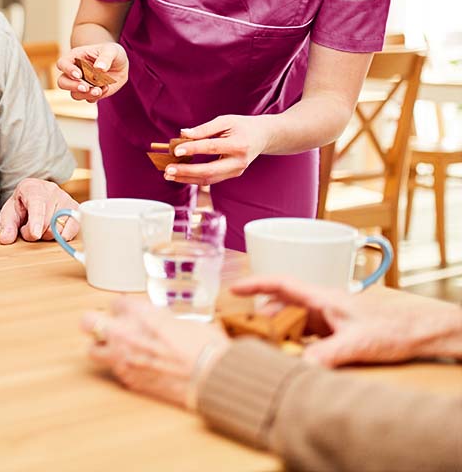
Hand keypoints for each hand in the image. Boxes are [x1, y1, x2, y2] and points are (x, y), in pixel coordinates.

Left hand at [0, 178, 79, 243]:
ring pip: (60, 228)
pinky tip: (56, 231)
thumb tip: (6, 238)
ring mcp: (66, 198)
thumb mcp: (10, 213)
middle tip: (29, 228)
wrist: (35, 195)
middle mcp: (51, 190)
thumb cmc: (22, 205)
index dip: (36, 221)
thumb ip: (7, 226)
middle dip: (36, 233)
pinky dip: (64, 235)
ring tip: (42, 227)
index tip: (35, 234)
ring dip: (49, 235)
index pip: (37, 205)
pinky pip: (74, 228)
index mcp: (32, 188)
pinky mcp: (75, 209)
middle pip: (47, 222)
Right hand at [56, 43, 127, 101]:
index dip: (68, 70)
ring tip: (98, 90)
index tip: (79, 75)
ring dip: (86, 94)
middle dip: (72, 86)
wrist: (121, 66)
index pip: (62, 63)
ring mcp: (82, 84)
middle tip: (85, 87)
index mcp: (75, 57)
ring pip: (74, 94)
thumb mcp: (112, 50)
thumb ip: (106, 58)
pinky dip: (97, 96)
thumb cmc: (113, 53)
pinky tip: (106, 88)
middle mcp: (75, 72)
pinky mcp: (90, 93)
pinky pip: (89, 99)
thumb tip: (99, 68)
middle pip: (62, 82)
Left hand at [81, 297, 228, 408]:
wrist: (211, 377)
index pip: (115, 303)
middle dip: (96, 323)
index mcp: (138, 312)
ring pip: (93, 349)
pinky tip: (138, 368)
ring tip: (116, 350)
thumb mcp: (182, 320)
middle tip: (108, 327)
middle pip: (89, 321)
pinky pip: (114, 371)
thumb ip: (160, 318)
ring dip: (103, 348)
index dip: (124, 309)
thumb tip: (159, 321)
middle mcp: (124, 332)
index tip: (130, 313)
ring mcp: (122, 358)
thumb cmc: (205, 346)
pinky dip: (123, 368)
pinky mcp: (128, 380)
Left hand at [163, 114, 270, 185]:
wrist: (263, 137)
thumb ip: (204, 129)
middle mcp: (239, 162)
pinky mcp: (232, 175)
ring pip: (208, 179)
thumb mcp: (225, 121)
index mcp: (239, 145)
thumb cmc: (242, 126)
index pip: (212, 148)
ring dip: (186, 178)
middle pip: (209, 171)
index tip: (176, 149)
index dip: (193, 149)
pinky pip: (211, 180)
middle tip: (168, 169)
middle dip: (186, 172)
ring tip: (168, 175)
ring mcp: (236, 171)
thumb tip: (183, 133)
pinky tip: (179, 175)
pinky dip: (193, 178)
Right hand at [231, 276, 461, 366]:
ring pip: (291, 321)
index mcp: (322, 297)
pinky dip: (293, 343)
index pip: (281, 284)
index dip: (255, 284)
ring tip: (265, 348)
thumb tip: (300, 367)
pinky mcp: (333, 331)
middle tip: (246, 335)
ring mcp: (326, 318)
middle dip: (262, 319)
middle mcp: (321, 304)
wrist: (417, 334)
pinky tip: (291, 357)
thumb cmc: (392, 330)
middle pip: (281, 306)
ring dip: (278, 333)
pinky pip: (304, 334)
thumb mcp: (357, 343)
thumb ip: (327, 354)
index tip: (233, 289)